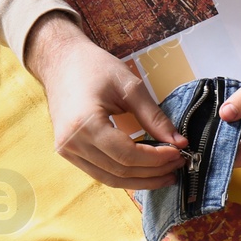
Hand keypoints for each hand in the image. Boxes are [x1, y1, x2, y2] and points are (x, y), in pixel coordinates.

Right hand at [23, 13, 186, 188]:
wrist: (60, 61)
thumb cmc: (93, 67)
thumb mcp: (130, 87)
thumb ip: (155, 117)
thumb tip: (180, 142)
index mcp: (85, 123)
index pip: (127, 155)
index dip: (156, 159)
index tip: (178, 153)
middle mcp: (72, 142)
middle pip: (121, 171)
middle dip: (154, 171)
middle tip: (178, 163)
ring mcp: (67, 150)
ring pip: (111, 179)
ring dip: (142, 180)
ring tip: (166, 173)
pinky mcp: (68, 152)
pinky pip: (101, 173)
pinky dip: (125, 176)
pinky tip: (145, 171)